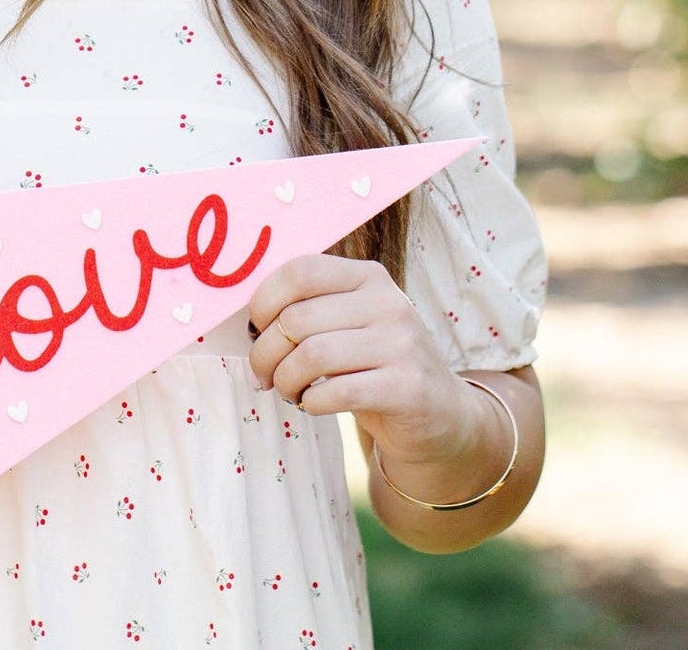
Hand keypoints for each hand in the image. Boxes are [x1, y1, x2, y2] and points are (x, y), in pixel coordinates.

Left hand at [247, 253, 487, 471]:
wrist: (441, 416)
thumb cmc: (375, 366)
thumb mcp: (349, 324)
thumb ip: (310, 310)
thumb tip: (246, 323)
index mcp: (368, 277)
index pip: (300, 271)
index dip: (263, 301)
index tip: (254, 330)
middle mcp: (388, 303)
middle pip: (297, 319)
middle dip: (265, 353)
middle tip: (261, 375)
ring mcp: (402, 344)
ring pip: (312, 355)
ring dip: (285, 380)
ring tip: (287, 390)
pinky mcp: (408, 388)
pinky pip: (336, 392)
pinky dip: (311, 402)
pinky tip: (312, 404)